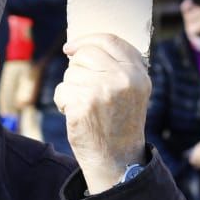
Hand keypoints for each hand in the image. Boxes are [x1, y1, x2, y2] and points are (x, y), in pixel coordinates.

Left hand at [54, 33, 151, 194]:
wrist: (117, 159)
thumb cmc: (120, 122)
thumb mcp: (133, 91)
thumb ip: (119, 66)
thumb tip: (84, 44)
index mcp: (137, 73)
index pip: (110, 40)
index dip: (86, 40)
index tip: (71, 46)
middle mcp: (122, 79)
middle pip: (85, 54)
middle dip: (76, 68)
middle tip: (82, 88)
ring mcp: (102, 91)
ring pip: (71, 73)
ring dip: (71, 88)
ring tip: (85, 106)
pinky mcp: (82, 105)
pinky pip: (62, 91)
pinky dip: (63, 103)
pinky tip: (76, 115)